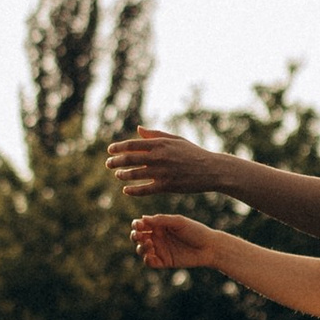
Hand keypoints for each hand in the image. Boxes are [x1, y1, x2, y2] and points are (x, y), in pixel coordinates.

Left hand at [105, 129, 222, 201]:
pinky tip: (126, 190)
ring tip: (118, 174)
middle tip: (108, 164)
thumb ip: (155, 135)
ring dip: (122, 174)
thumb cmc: (193, 153)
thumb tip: (138, 129)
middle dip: (115, 161)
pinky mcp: (166, 186)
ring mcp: (162, 172)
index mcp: (160, 144)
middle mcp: (159, 157)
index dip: (118, 147)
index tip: (110, 150)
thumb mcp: (175, 139)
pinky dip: (133, 190)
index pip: (132, 144)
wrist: (211, 170)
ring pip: (135, 174)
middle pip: (130, 159)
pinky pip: (144, 189)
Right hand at [130, 213, 226, 273]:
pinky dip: (147, 259)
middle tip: (140, 236)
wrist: (209, 247)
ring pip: (141, 250)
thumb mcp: (178, 222)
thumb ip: (161, 220)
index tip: (139, 225)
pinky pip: (150, 262)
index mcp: (160, 225)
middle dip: (135, 236)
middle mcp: (158, 237)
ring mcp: (160, 250)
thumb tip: (142, 218)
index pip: (142, 225)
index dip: (137, 225)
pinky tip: (151, 255)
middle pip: (138, 237)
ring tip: (150, 244)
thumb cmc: (196, 231)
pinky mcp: (164, 262)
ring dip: (141, 247)